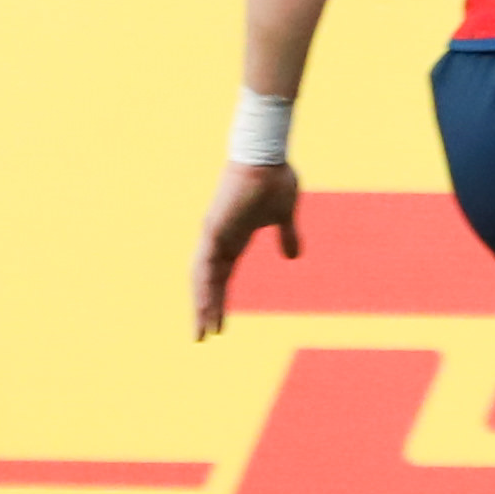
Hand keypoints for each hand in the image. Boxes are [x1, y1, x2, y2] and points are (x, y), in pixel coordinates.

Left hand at [192, 160, 301, 338]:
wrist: (266, 157)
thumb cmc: (274, 180)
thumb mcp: (284, 216)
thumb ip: (286, 236)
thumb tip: (292, 257)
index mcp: (232, 239)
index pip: (221, 277)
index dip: (219, 300)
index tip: (218, 324)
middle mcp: (217, 240)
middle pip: (207, 282)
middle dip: (204, 310)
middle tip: (202, 337)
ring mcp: (213, 234)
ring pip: (202, 279)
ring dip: (202, 306)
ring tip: (202, 332)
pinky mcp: (214, 228)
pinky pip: (205, 264)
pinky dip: (203, 287)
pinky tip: (202, 307)